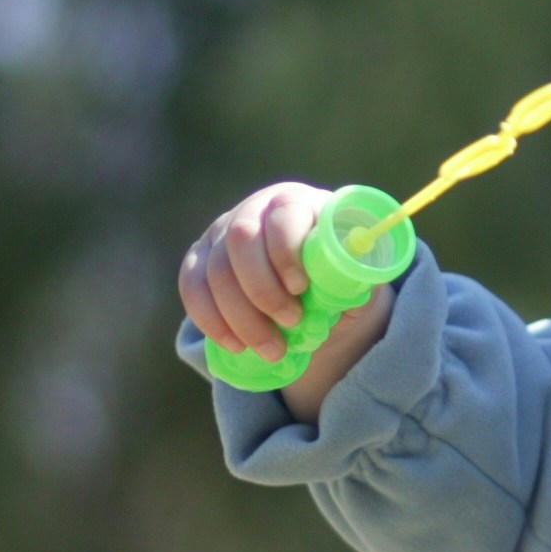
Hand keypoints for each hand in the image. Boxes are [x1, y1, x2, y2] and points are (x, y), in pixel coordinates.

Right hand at [179, 181, 391, 422]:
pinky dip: (211, 320)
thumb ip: (357, 271)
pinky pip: (191, 287)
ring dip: (241, 317)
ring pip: (214, 271)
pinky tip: (235, 344)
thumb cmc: (336, 272)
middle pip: (241, 241)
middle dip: (263, 290)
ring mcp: (221, 232)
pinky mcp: (200, 259)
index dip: (286, 252)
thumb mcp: (355, 270)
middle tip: (290, 324)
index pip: (282, 215)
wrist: (309, 281)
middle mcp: (253, 209)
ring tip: (272, 349)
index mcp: (297, 202)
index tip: (302, 289)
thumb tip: (359, 275)